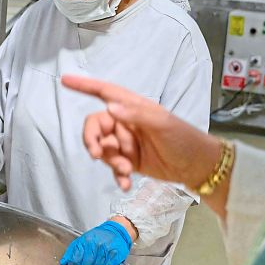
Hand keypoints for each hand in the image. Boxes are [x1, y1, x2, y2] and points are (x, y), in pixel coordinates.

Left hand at [60, 220, 131, 264]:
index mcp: (86, 240)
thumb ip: (72, 251)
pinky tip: (105, 261)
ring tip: (97, 260)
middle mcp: (96, 245)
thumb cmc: (99, 236)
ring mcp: (106, 250)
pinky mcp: (115, 255)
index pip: (75, 259)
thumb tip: (63, 263)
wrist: (117, 231)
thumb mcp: (83, 239)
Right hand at [61, 74, 221, 191]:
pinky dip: (117, 175)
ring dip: (110, 161)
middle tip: (97, 153)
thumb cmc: (184, 138)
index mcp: (134, 107)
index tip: (65, 80)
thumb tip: (110, 109)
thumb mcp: (162, 124)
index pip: (105, 92)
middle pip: (97, 126)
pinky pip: (114, 167)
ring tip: (126, 171)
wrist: (198, 166)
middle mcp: (126, 122)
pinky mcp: (130, 161)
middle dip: (93, 140)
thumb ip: (136, 115)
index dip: (84, 86)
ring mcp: (127, 142)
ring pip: (104, 149)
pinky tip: (125, 184)